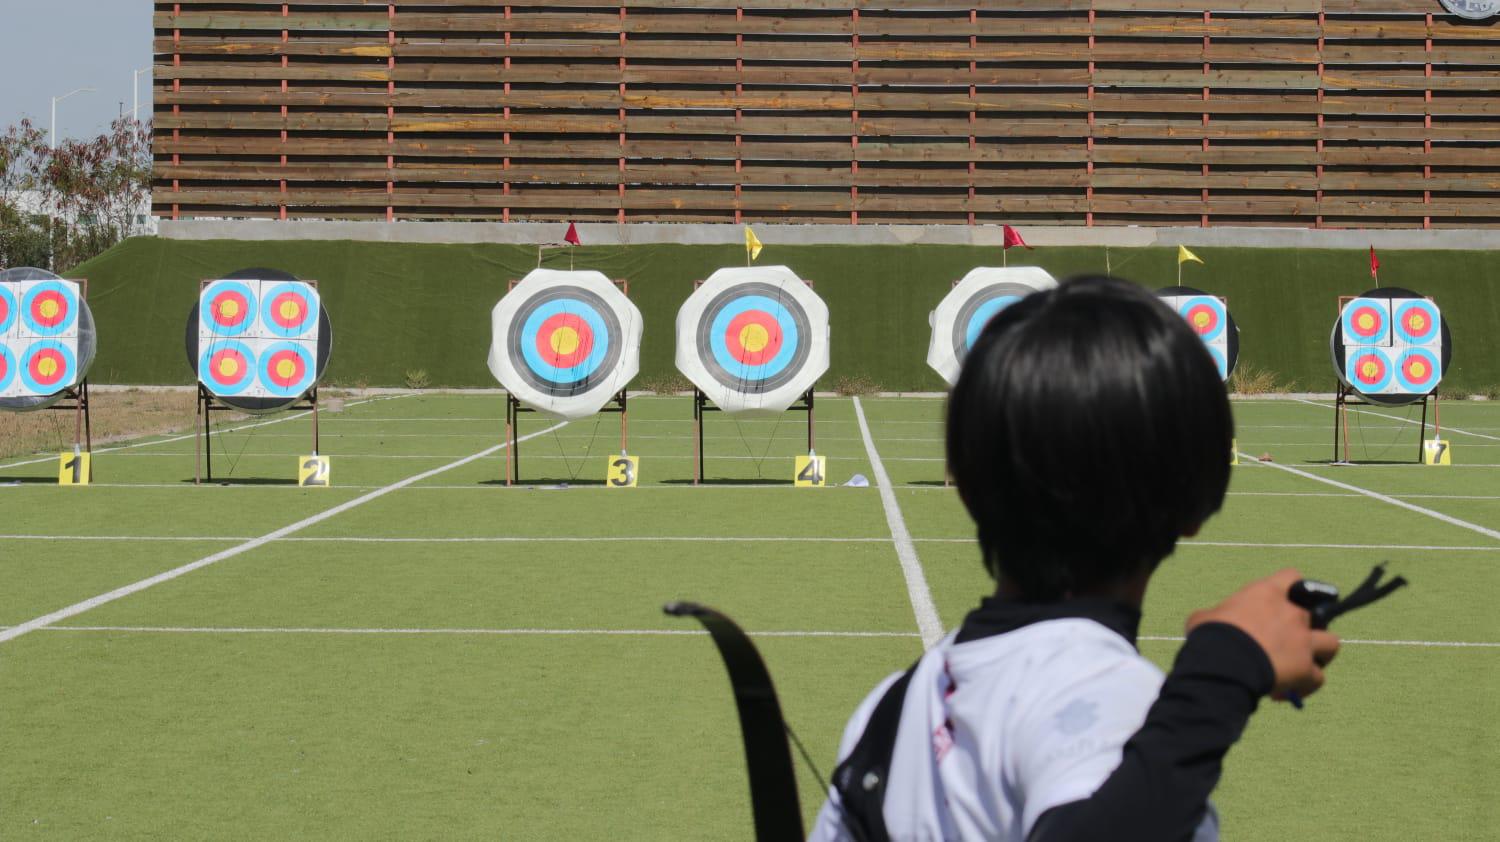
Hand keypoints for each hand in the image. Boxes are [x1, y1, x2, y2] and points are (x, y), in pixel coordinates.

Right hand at [1186, 569, 1340, 700]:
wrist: (1223, 663)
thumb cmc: (1211, 635)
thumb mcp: (1206, 617)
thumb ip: (1219, 615)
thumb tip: (1213, 622)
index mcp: (1268, 593)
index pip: (1292, 577)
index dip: (1290, 588)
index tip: (1280, 601)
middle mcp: (1292, 613)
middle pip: (1315, 614)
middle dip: (1303, 628)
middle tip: (1284, 642)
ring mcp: (1303, 642)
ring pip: (1331, 644)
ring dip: (1319, 654)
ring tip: (1302, 664)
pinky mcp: (1306, 669)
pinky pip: (1317, 679)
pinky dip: (1305, 685)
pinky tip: (1288, 691)